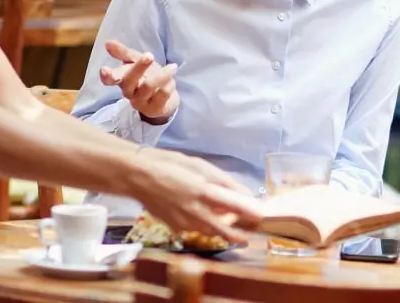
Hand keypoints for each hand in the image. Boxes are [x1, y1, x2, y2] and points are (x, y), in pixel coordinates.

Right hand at [99, 40, 177, 122]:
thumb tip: (107, 43)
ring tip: (172, 66)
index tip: (104, 70)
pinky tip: (172, 80)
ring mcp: (141, 102)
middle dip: (139, 67)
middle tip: (149, 55)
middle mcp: (129, 92)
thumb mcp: (136, 61)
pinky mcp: (154, 109)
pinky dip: (169, 84)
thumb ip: (123, 52)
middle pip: (129, 80)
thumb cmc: (147, 75)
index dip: (107, 76)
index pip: (110, 79)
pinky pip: (162, 95)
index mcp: (122, 79)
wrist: (165, 95)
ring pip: (148, 87)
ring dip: (161, 75)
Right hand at [129, 148, 261, 243]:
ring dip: (220, 231)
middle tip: (247, 234)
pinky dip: (201, 225)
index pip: (236, 208)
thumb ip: (223, 181)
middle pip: (224, 231)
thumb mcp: (200, 165)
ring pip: (209, 232)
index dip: (252, 214)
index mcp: (204, 192)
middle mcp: (196, 212)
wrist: (136, 176)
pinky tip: (199, 216)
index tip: (262, 217)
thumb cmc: (169, 165)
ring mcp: (184, 223)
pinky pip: (193, 229)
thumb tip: (242, 193)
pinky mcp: (174, 227)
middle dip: (238, 234)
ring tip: (228, 226)